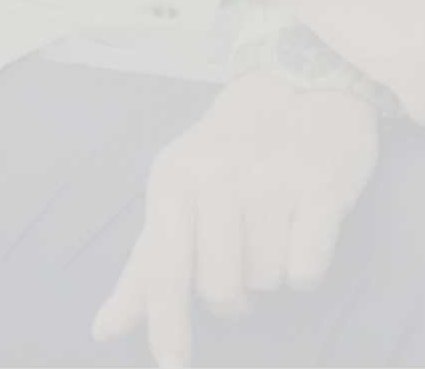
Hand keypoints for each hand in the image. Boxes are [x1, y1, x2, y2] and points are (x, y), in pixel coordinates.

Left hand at [90, 70, 380, 368]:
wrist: (299, 84)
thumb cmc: (230, 157)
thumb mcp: (177, 197)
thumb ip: (145, 267)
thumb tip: (104, 330)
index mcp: (173, 180)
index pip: (164, 266)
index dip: (166, 322)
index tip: (172, 364)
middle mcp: (216, 175)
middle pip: (218, 287)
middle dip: (233, 294)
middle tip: (242, 259)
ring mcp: (268, 178)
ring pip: (266, 281)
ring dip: (271, 271)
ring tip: (274, 228)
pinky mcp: (319, 184)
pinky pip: (307, 268)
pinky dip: (307, 266)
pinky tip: (304, 228)